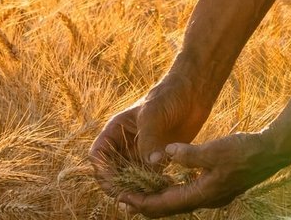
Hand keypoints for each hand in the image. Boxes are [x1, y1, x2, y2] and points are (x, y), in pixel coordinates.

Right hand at [89, 75, 213, 193]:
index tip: (114, 183)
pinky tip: (164, 185)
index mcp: (115, 130)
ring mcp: (140, 153)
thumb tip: (150, 164)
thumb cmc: (167, 97)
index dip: (101, 170)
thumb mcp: (153, 114)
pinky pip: (149, 178)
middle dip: (119, 185)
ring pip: (130, 178)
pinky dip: (153, 185)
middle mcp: (125, 144)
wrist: (191, 94)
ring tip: (149, 193)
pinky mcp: (157, 159)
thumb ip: (148, 139)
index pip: (98, 155)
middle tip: (132, 196)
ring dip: (137, 188)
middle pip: (112, 172)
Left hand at [115, 131, 290, 217]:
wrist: (273, 152)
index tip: (123, 199)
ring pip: (179, 202)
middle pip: (169, 208)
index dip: (142, 203)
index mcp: (204, 193)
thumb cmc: (246, 150)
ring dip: (158, 198)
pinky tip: (167, 182)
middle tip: (123, 200)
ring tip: (139, 193)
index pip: (165, 205)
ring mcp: (213, 194)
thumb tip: (166, 154)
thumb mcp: (215, 149)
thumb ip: (189, 154)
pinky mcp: (217, 187)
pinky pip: (188, 193)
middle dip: (146, 204)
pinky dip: (173, 190)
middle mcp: (207, 199)